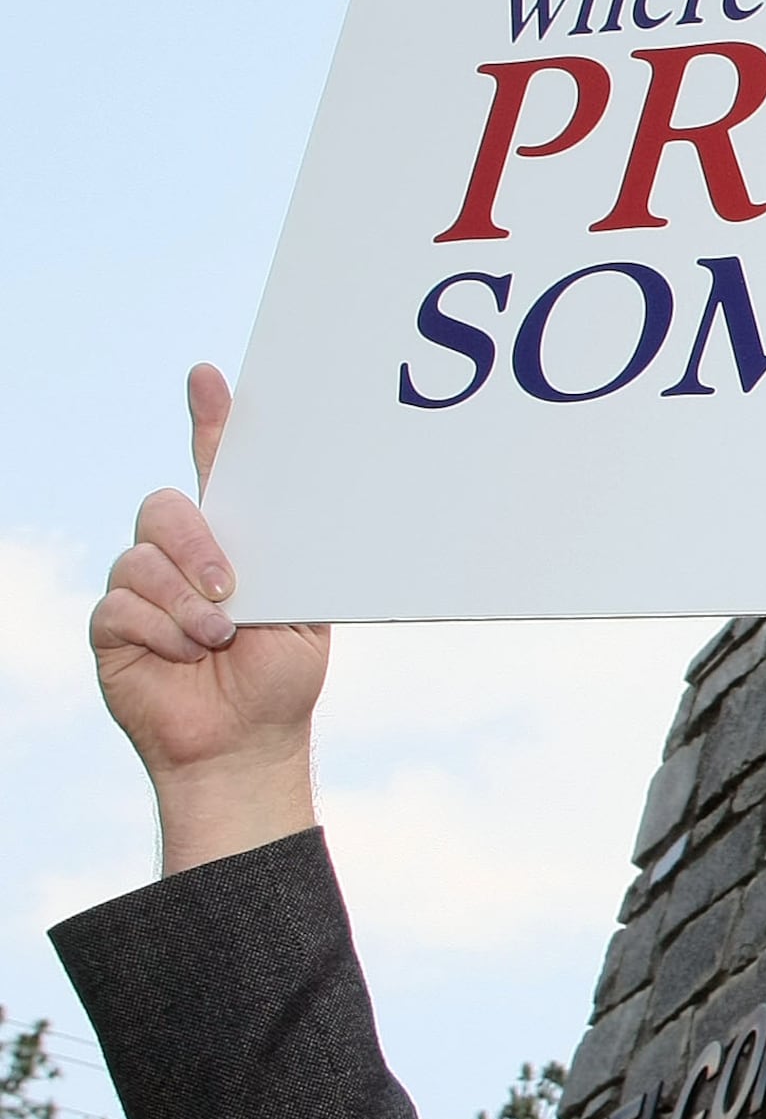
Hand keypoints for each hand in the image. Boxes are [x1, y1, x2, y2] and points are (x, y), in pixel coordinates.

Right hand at [91, 367, 326, 871]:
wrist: (246, 740)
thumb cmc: (279, 675)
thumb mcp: (300, 611)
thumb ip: (285, 562)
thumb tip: (290, 517)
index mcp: (233, 543)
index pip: (215, 470)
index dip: (210, 422)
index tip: (209, 378)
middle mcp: (180, 556)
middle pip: (165, 508)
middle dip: (198, 545)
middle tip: (233, 590)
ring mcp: (142, 588)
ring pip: (141, 560)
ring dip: (187, 604)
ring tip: (219, 639)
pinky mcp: (112, 626)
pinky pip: (122, 608)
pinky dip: (163, 634)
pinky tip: (185, 656)